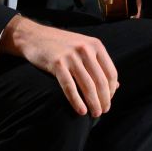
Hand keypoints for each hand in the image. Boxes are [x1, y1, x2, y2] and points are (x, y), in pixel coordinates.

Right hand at [0, 15, 118, 116]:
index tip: (108, 100)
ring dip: (93, 103)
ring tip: (95, 114)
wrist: (34, 36)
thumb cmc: (61, 45)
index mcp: (95, 45)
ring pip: (88, 86)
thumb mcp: (83, 48)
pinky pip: (70, 87)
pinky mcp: (57, 64)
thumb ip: (99, 64)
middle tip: (103, 112)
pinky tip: (81, 111)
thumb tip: (116, 86)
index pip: (111, 72)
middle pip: (101, 81)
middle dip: (104, 100)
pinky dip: (77, 101)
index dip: (112, 90)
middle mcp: (85, 49)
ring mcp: (71, 56)